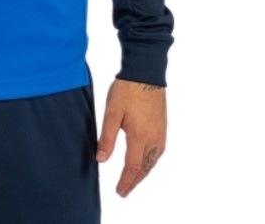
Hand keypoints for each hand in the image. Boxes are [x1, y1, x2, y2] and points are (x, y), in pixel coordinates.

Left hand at [96, 78, 165, 196]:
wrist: (146, 72)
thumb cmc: (127, 90)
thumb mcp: (112, 113)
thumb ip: (107, 137)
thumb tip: (101, 159)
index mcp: (140, 136)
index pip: (133, 167)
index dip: (126, 181)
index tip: (119, 191)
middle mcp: (154, 138)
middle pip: (145, 168)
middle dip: (134, 181)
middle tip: (125, 191)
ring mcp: (161, 133)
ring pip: (153, 162)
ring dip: (143, 173)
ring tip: (133, 180)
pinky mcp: (163, 127)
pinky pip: (158, 152)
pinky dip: (150, 162)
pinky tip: (145, 161)